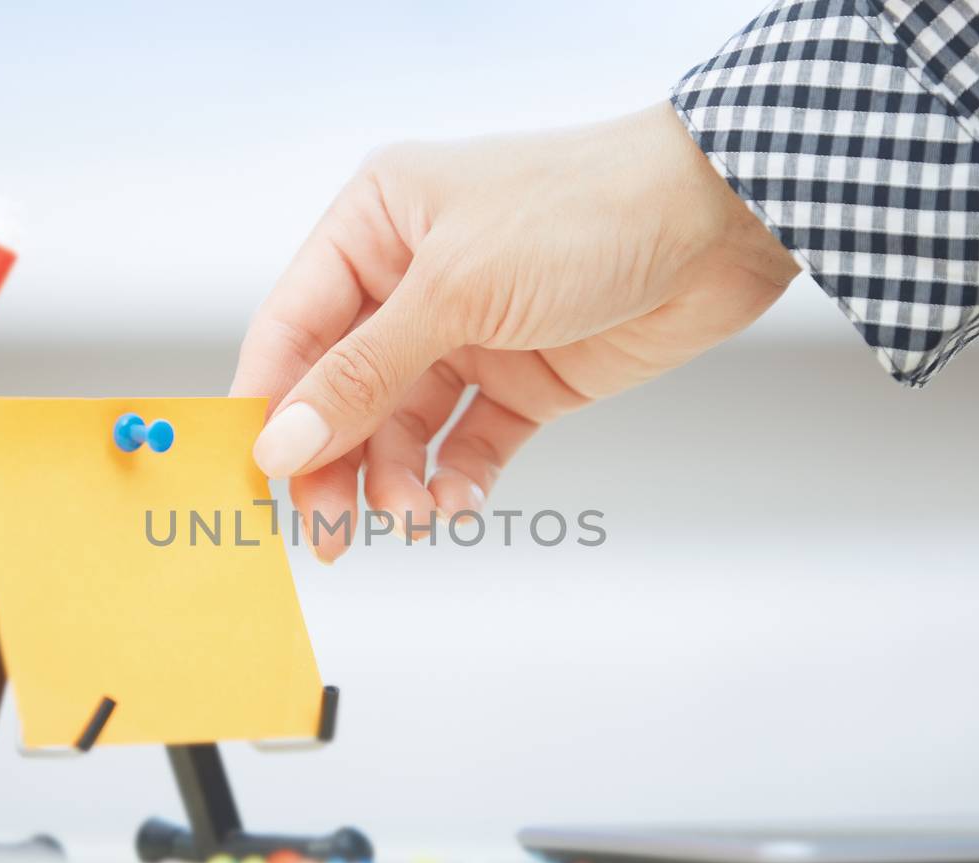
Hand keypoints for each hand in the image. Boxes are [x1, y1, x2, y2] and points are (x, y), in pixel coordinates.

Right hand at [231, 101, 798, 562]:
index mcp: (375, 227)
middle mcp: (412, 280)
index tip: (258, 479)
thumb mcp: (455, 291)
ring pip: (402, 427)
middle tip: (331, 532)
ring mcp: (468, 332)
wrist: (720, 223)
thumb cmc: (583, 213)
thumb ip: (362, 375)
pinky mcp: (521, 378)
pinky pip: (468, 443)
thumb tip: (281, 443)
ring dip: (398, 480)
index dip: (269, 404)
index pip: (294, 327)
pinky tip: (459, 503)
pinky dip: (456, 479)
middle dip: (333, 462)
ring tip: (414, 518)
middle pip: (341, 390)